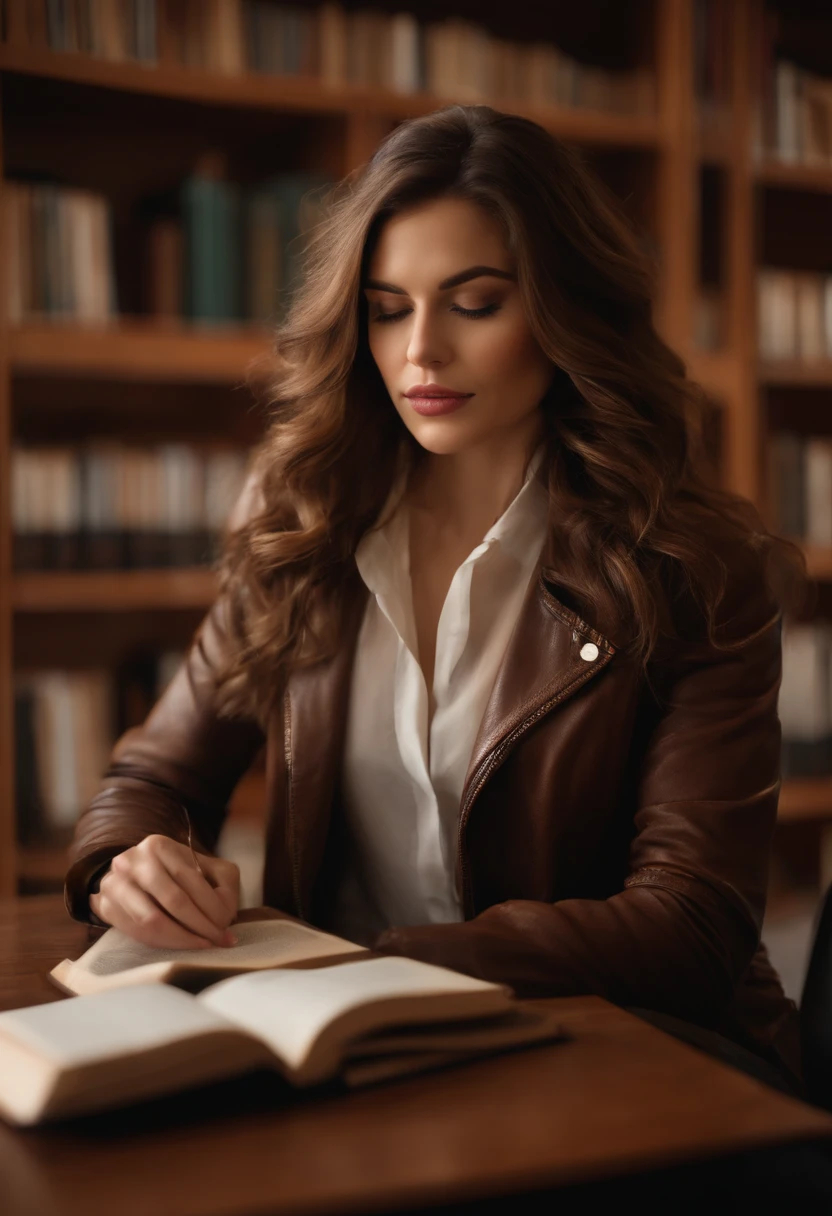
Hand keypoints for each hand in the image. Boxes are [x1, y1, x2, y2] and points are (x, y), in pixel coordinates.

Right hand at [89, 834, 240, 949]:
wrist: (138, 875)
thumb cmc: (182, 874)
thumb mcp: (209, 869)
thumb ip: (224, 885)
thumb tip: (225, 916)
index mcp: (158, 845)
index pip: (190, 880)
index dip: (212, 907)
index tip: (228, 927)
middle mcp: (132, 861)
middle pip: (172, 900)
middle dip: (200, 925)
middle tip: (218, 941)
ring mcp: (114, 883)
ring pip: (151, 921)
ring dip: (182, 938)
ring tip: (203, 945)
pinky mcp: (106, 906)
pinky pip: (137, 933)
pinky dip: (163, 943)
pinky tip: (182, 945)